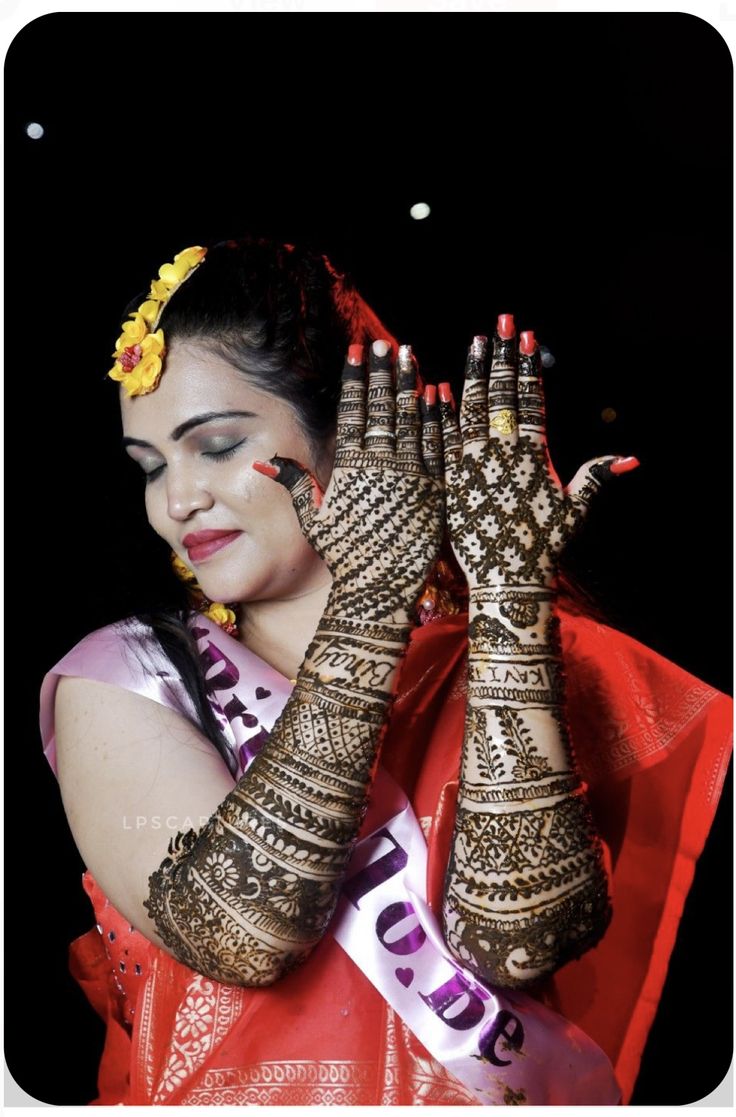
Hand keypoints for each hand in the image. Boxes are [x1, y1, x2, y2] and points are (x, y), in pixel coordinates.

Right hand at [253, 341, 444, 620]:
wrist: (379, 591)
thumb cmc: (344, 559)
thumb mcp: (314, 522)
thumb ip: (296, 485)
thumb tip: (264, 462)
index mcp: (351, 469)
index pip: (352, 413)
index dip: (354, 380)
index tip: (357, 351)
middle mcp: (382, 467)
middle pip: (383, 409)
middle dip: (383, 373)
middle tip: (385, 344)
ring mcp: (412, 477)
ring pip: (413, 420)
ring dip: (410, 385)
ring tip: (410, 356)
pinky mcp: (437, 490)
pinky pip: (440, 446)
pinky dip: (439, 418)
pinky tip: (438, 394)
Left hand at [438, 318, 638, 590]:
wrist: (508, 578)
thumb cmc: (544, 546)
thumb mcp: (575, 509)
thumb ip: (595, 477)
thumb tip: (631, 458)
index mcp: (534, 455)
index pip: (530, 400)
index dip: (528, 368)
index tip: (527, 337)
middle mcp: (504, 452)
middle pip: (502, 395)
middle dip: (503, 356)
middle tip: (503, 323)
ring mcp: (475, 463)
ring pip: (472, 408)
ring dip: (475, 373)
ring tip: (476, 342)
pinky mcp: (452, 479)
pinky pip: (445, 438)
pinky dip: (442, 411)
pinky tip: (440, 386)